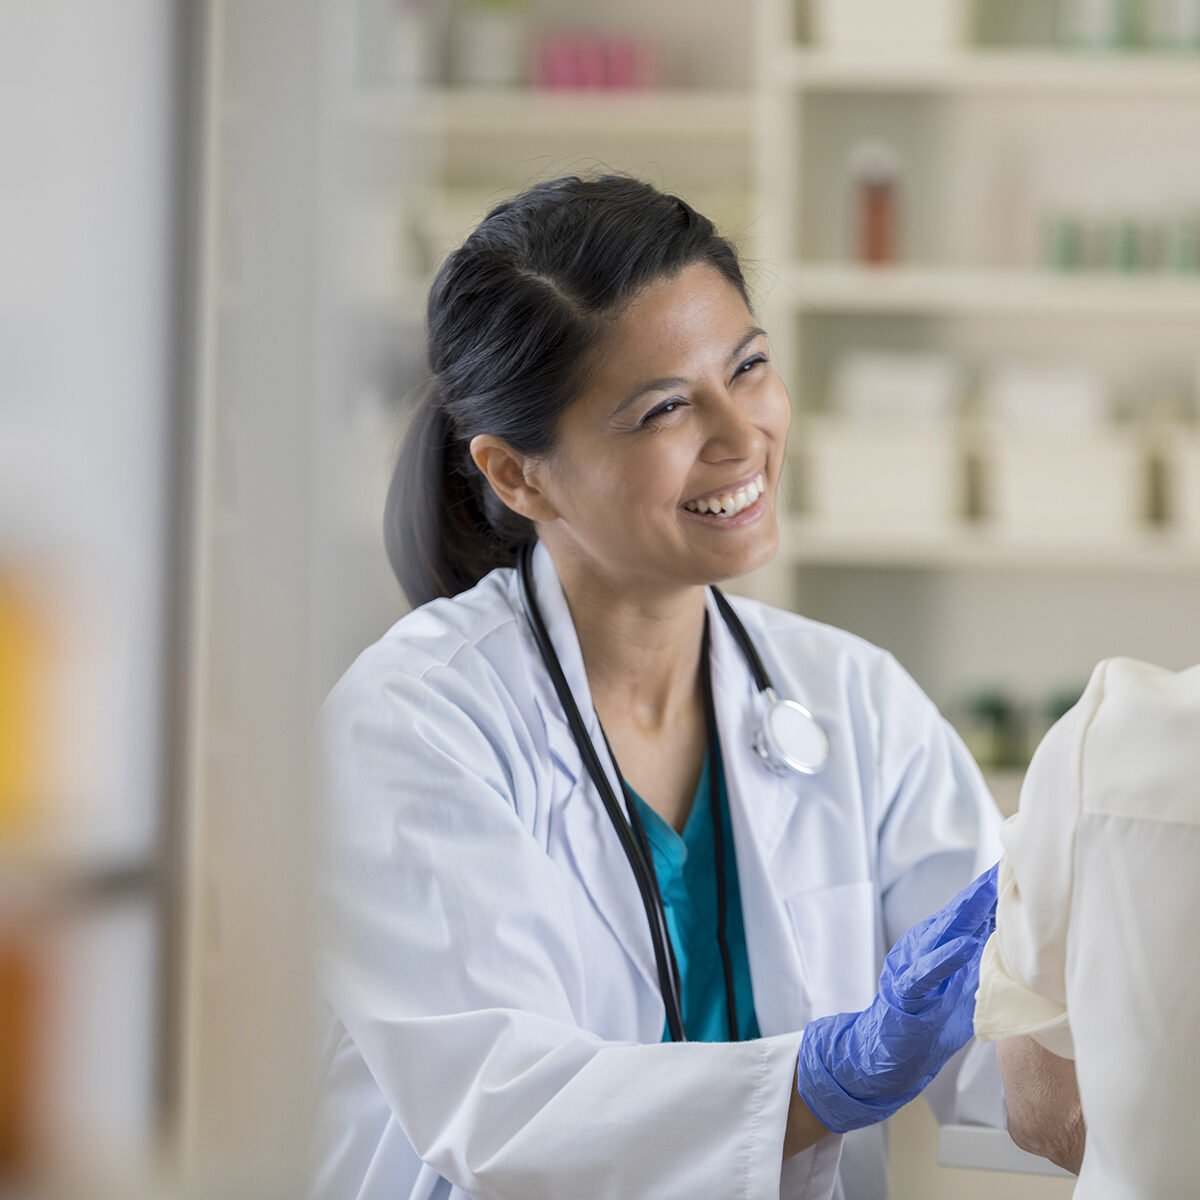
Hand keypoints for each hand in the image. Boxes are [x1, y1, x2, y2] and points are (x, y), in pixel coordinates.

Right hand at [795, 863, 997, 1132]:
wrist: (886, 1053)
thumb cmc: (930, 1020)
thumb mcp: (964, 987)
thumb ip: (984, 962)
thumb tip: (1020, 942)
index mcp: (939, 943)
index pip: (971, 913)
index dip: (994, 891)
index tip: (1020, 869)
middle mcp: (924, 945)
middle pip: (959, 914)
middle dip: (985, 891)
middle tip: (1011, 866)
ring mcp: (911, 965)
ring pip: (941, 933)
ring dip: (967, 913)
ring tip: (991, 893)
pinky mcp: (904, 991)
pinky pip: (925, 972)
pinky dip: (943, 958)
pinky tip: (962, 947)